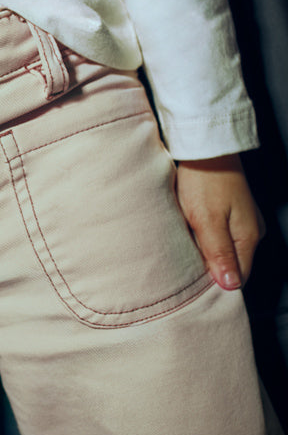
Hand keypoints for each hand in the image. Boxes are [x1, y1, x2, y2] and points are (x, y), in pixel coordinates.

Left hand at [175, 153, 263, 289]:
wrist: (203, 146)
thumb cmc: (203, 180)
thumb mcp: (207, 221)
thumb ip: (219, 253)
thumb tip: (231, 285)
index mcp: (248, 237)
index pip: (238, 278)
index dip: (217, 286)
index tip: (195, 287)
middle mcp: (250, 231)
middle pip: (229, 265)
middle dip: (208, 270)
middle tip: (184, 265)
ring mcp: (240, 220)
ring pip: (221, 250)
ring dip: (203, 253)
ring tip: (185, 245)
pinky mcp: (228, 211)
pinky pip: (216, 236)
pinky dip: (201, 238)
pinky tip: (188, 232)